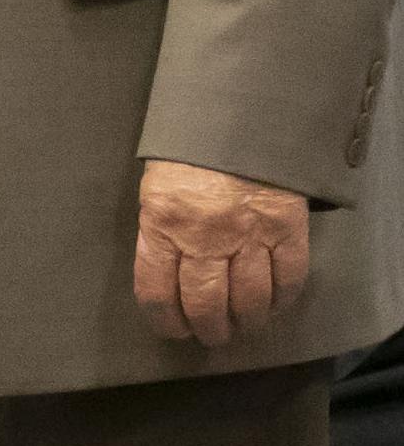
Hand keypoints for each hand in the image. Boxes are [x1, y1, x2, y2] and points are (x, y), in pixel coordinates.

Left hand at [134, 161, 311, 349]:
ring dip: (246, 322)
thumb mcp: (158, 187)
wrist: (240, 110)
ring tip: (243, 326)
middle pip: (206, 306)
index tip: (175, 331)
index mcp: (163, 224)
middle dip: (209, 330)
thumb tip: (167, 274)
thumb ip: (161, 230)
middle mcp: (204, 237)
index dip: (166, 322)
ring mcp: (249, 235)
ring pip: (249, 301)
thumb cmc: (190, 149)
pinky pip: (288, 279)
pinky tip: (274, 305)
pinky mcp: (286, 228)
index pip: (157, 293)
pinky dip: (282, 300)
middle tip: (213, 335)